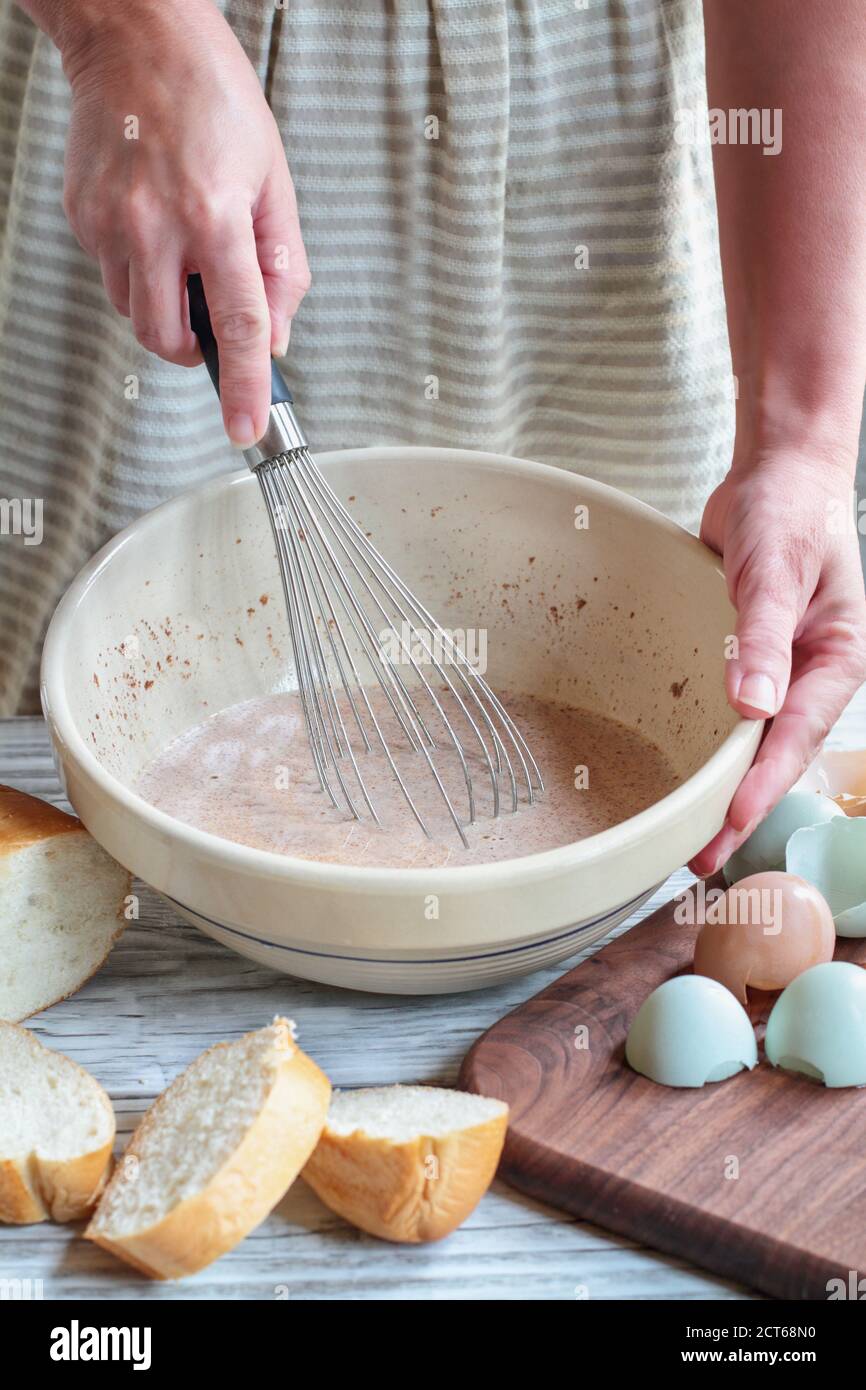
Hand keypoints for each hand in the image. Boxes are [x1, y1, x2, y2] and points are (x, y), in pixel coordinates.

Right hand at [60, 0, 309, 444]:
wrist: (137, 39)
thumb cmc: (213, 97)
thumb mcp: (274, 180)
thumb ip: (283, 267)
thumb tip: (275, 336)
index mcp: (214, 216)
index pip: (237, 326)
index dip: (243, 387)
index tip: (246, 430)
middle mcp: (155, 225)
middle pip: (169, 340)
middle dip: (194, 349)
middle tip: (212, 317)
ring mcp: (110, 223)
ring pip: (136, 317)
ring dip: (167, 310)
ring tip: (185, 253)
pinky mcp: (82, 217)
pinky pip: (113, 278)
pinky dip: (141, 274)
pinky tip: (155, 226)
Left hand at [690, 448, 865, 875]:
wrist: (777, 474)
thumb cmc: (789, 512)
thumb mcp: (777, 570)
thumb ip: (765, 637)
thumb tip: (753, 708)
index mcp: (836, 661)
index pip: (795, 737)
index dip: (760, 786)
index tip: (724, 825)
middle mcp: (809, 675)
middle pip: (772, 755)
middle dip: (736, 807)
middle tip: (695, 858)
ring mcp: (777, 671)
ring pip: (749, 741)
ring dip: (719, 784)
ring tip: (683, 833)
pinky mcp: (744, 659)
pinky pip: (726, 710)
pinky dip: (705, 741)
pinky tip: (678, 769)